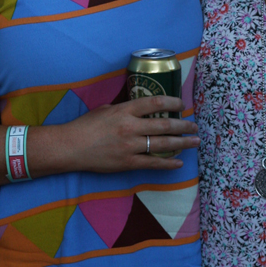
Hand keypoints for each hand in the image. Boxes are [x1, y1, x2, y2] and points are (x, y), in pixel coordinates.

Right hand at [59, 96, 199, 172]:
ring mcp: (130, 146)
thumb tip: (140, 110)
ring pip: (162, 144)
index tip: (182, 105)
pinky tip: (179, 163)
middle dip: (183, 126)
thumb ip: (124, 109)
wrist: (70, 147)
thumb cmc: (85, 126)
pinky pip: (153, 163)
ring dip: (182, 143)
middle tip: (195, 127)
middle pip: (164, 125)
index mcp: (125, 110)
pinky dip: (168, 163)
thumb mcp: (105, 109)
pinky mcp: (127, 162)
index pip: (155, 103)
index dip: (172, 103)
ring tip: (195, 142)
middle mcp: (130, 127)